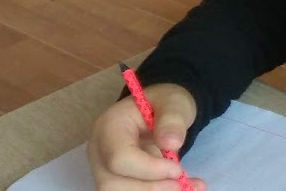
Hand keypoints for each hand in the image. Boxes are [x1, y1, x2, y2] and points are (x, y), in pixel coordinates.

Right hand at [87, 82, 204, 189]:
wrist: (160, 111)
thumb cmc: (163, 104)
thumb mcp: (173, 103)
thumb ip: (172, 120)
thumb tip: (171, 144)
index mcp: (109, 127)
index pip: (119, 158)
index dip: (149, 170)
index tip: (177, 170)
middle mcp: (99, 152)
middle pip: (112, 184)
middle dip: (150, 189)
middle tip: (182, 184)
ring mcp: (104, 169)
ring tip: (186, 186)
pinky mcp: (116, 180)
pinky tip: (182, 188)